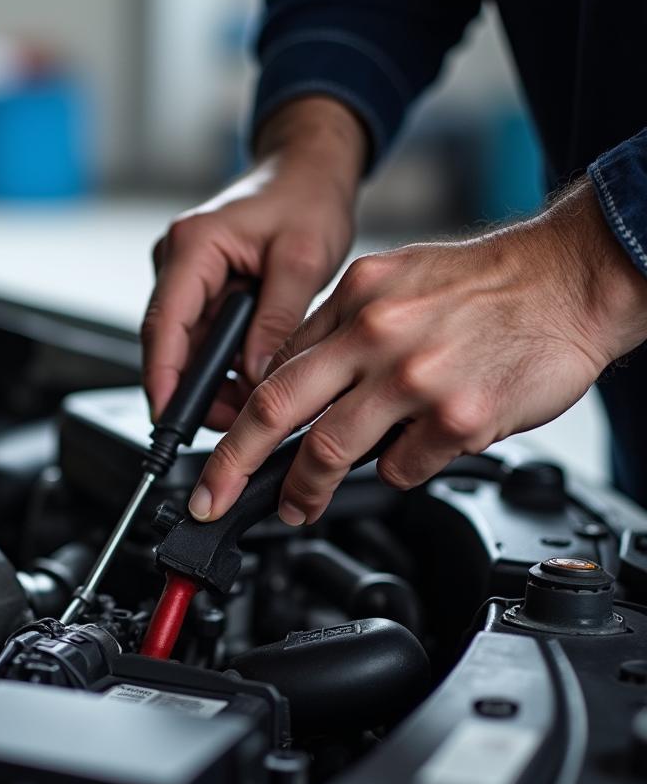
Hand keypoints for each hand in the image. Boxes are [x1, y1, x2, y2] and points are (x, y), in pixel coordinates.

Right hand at [141, 96, 365, 428]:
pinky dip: (223, 364)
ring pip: (186, 347)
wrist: (308, 171)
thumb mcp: (303, 258)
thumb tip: (254, 376)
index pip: (162, 324)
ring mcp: (186, 278)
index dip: (162, 377)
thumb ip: (277, 320)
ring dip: (212, 380)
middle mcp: (179, 262)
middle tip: (232, 421)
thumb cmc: (306, 197)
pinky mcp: (201, 290)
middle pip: (170, 343)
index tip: (169, 416)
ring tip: (250, 402)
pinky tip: (248, 380)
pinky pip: (203, 339)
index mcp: (193, 245)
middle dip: (195, 388)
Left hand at [188, 178, 646, 525]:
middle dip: (231, 464)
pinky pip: (402, 468)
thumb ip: (341, 324)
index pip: (275, 366)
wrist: (572, 278)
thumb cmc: (486, 284)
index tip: (224, 450)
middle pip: (276, 409)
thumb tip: (293, 373)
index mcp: (356, 297)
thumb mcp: (396, 278)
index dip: (241, 418)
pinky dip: (395, 472)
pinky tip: (410, 456)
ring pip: (330, 450)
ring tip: (297, 505)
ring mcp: (415, 378)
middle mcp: (377, 335)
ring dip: (305, 489)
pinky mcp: (457, 418)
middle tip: (211, 497)